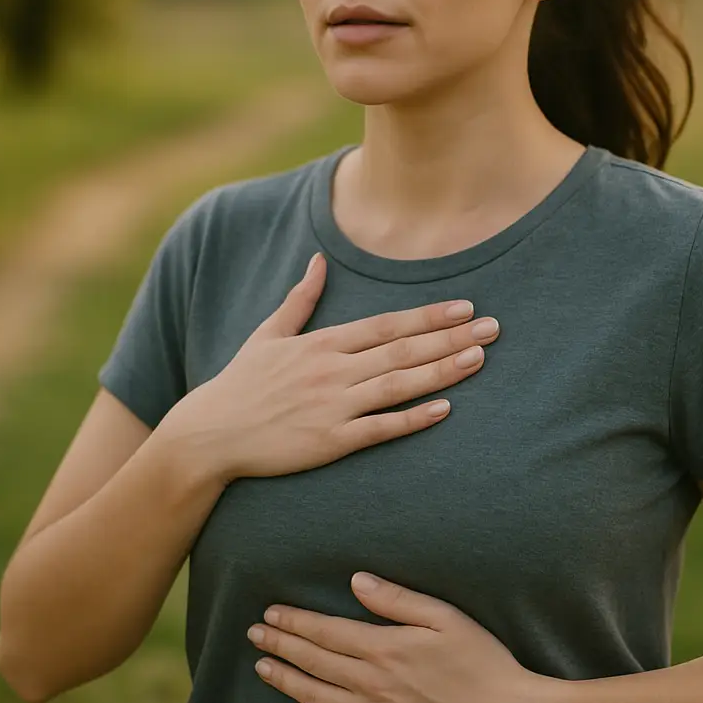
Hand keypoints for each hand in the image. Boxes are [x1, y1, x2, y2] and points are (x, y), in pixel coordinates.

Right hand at [162, 252, 500, 483]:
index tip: (464, 307)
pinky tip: (445, 409)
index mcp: (321, 343)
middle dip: (449, 338)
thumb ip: (300, 299)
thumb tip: (317, 260)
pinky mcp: (330, 442)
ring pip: (398, 385)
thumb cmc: (241, 382)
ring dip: (441, 371)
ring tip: (478, 359)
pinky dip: (412, 419)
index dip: (427, 315)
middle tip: (492, 328)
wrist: (210, 434)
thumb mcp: (267, 334)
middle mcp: (332, 371)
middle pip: (402, 350)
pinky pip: (379, 429)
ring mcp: (333, 407)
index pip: (385, 324)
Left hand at [247, 571, 533, 702]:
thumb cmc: (480, 661)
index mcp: (384, 649)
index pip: (326, 632)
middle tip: (255, 633)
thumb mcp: (444, 618)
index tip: (270, 611)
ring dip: (287, 681)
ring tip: (262, 667)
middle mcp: (372, 684)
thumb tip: (357, 580)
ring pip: (318, 697)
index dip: (296, 621)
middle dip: (282, 645)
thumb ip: (397, 599)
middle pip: (315, 662)